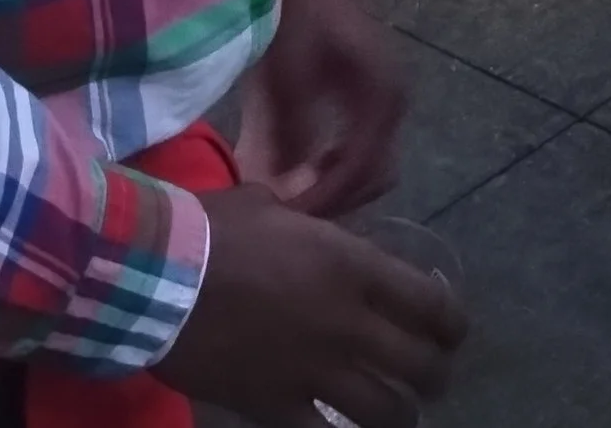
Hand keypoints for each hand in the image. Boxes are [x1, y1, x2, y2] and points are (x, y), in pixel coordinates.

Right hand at [154, 186, 463, 427]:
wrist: (158, 278)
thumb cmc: (216, 230)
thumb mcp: (274, 204)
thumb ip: (311, 214)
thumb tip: (321, 208)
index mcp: (353, 266)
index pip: (430, 303)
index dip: (452, 322)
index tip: (452, 329)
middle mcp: (347, 322)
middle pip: (420, 364)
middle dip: (436, 373)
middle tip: (432, 374)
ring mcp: (315, 370)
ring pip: (386, 410)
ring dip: (402, 412)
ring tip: (401, 411)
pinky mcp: (276, 407)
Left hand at [235, 0, 404, 216]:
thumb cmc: (298, 13)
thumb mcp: (288, 78)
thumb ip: (291, 139)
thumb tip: (288, 192)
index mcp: (382, 97)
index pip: (360, 172)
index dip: (322, 202)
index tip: (286, 223)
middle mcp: (392, 99)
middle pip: (373, 174)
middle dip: (332, 199)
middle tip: (288, 215)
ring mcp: (383, 92)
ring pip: (367, 160)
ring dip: (333, 182)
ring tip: (290, 194)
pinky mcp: (367, 85)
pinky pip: (358, 139)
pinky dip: (332, 160)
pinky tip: (298, 164)